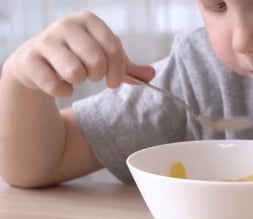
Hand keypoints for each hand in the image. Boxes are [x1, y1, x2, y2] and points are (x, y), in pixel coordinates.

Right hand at [2, 11, 153, 97]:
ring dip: (78, 82)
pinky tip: (59, 85)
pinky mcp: (30, 59)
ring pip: (74, 71)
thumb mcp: (104, 59)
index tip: (114, 82)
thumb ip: (128, 68)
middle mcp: (66, 25)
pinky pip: (55, 85)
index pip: (114, 48)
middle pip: (96, 60)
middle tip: (91, 76)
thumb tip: (151, 75)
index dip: (118, 71)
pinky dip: (62, 91)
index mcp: (89, 21)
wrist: (36, 63)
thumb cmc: (77, 58)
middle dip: (97, 76)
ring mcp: (46, 40)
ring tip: (73, 76)